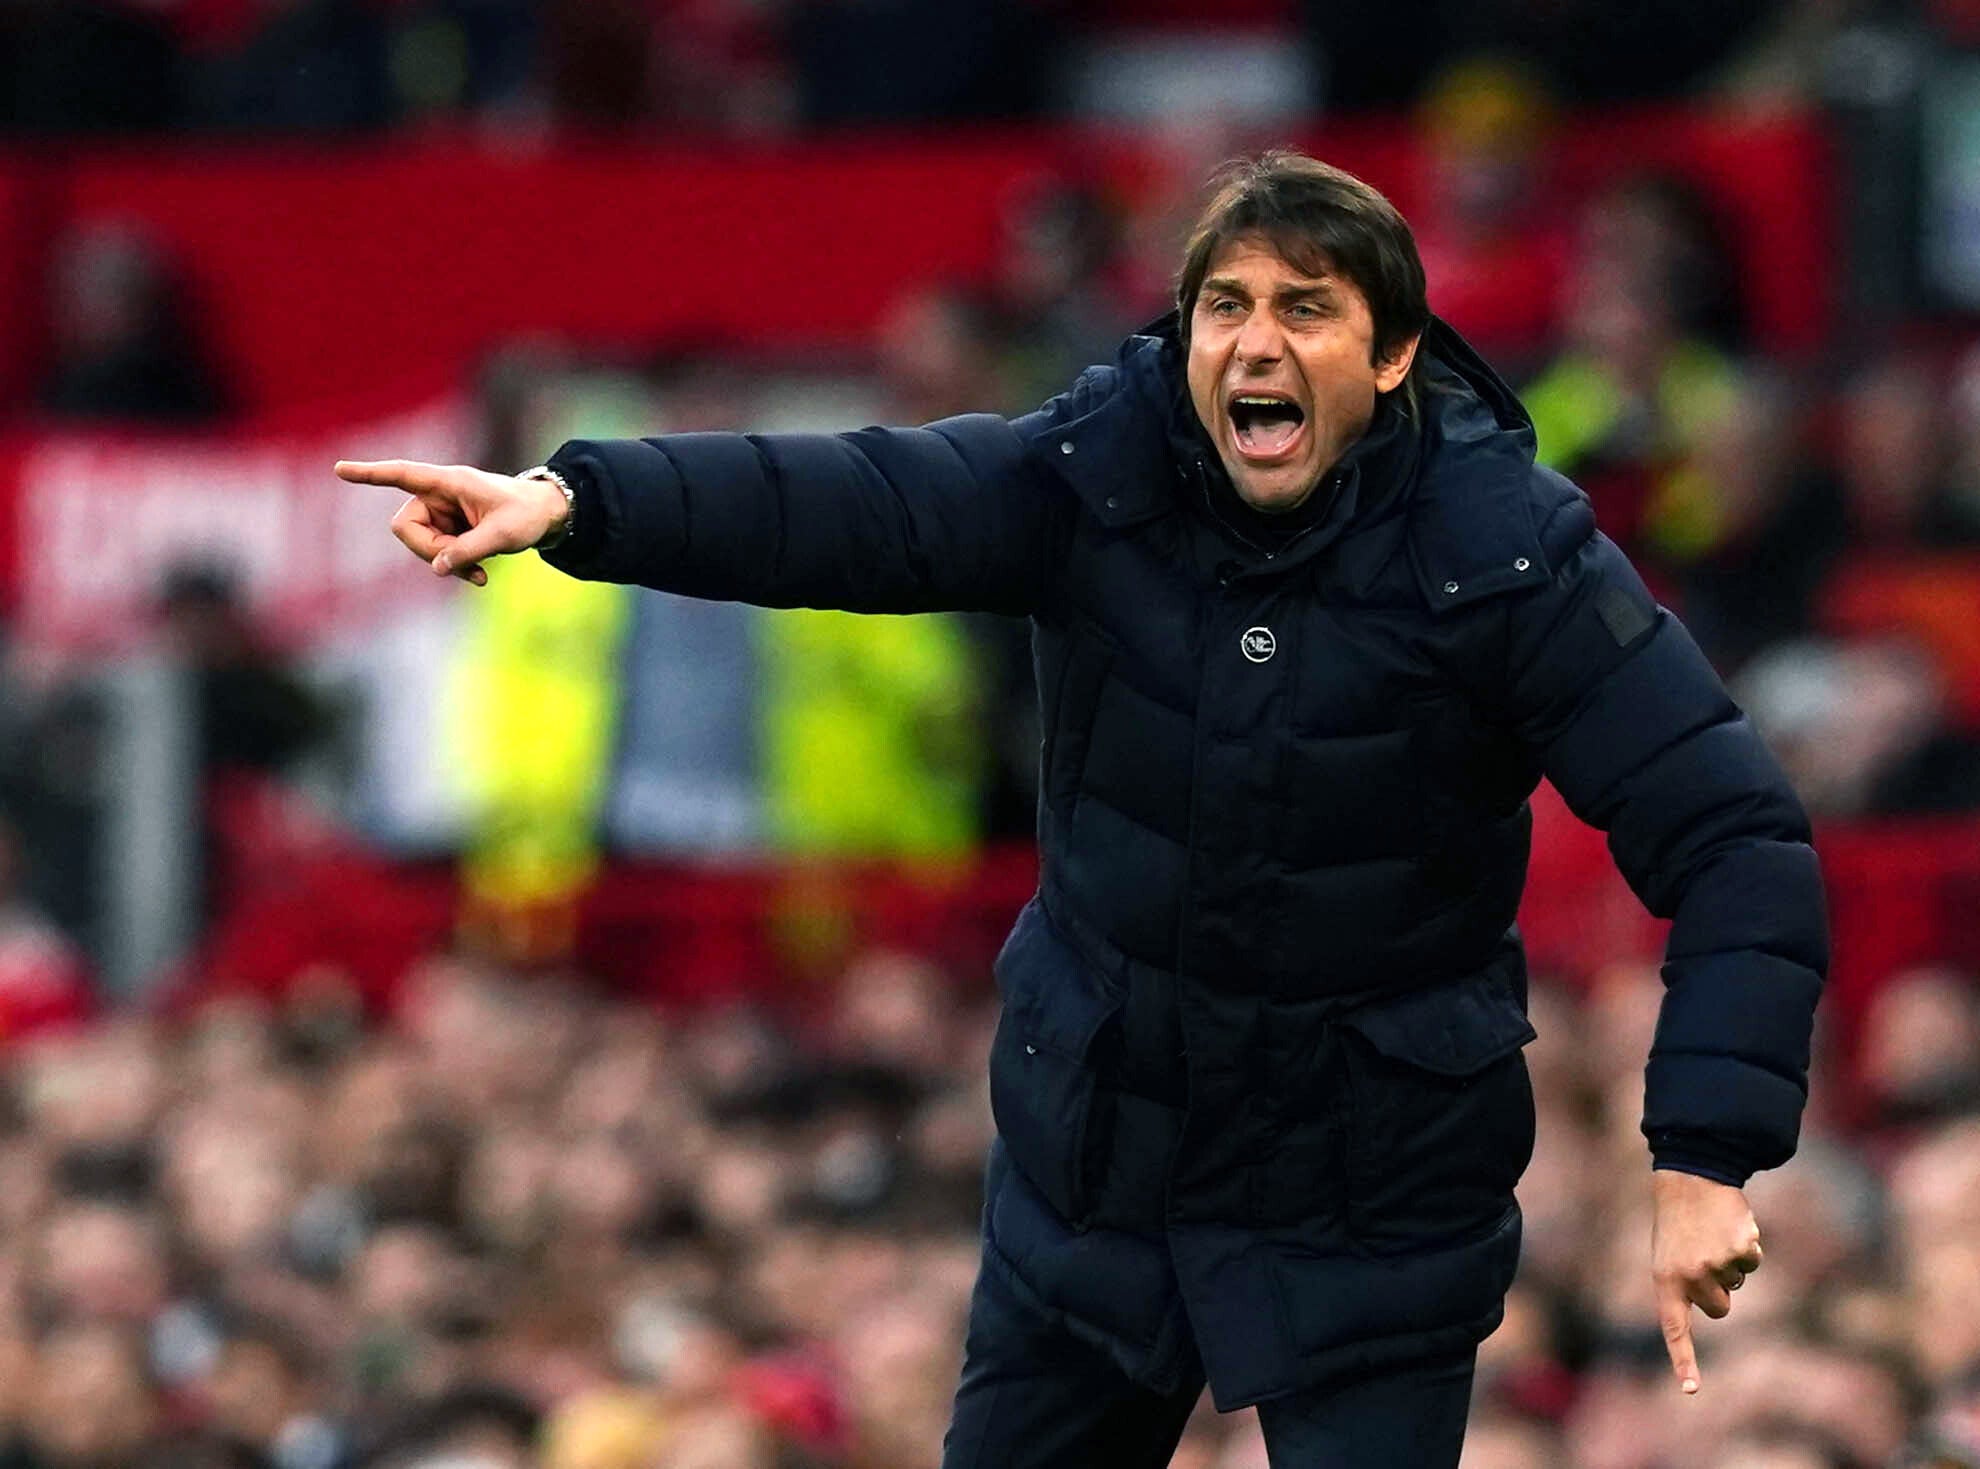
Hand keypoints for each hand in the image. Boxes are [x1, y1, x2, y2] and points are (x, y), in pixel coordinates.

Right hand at [334, 459, 569, 586]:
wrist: (545, 517)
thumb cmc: (527, 515)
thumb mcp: (504, 535)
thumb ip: (470, 550)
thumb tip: (437, 568)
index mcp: (448, 482)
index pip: (402, 474)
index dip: (371, 474)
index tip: (340, 469)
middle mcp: (438, 494)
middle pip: (405, 527)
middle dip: (429, 552)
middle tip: (463, 565)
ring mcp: (440, 513)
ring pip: (420, 546)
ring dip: (445, 563)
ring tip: (479, 573)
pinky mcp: (447, 529)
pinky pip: (435, 553)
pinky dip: (453, 566)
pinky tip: (478, 576)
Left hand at [1650, 1169, 1762, 1395]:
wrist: (1690, 1177)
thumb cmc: (1677, 1220)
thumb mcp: (1669, 1255)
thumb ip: (1686, 1285)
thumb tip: (1717, 1306)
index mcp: (1666, 1280)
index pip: (1675, 1330)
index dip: (1684, 1361)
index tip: (1692, 1391)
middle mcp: (1691, 1277)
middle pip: (1721, 1309)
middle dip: (1720, 1290)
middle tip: (1703, 1256)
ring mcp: (1717, 1265)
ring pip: (1738, 1284)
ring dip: (1732, 1264)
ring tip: (1712, 1235)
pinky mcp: (1741, 1250)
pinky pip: (1753, 1263)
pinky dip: (1747, 1247)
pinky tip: (1730, 1226)